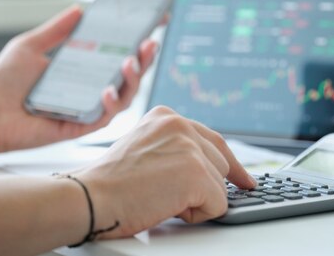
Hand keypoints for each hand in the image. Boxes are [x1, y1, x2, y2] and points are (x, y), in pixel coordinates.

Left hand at [0, 5, 157, 153]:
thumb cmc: (3, 81)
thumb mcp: (30, 46)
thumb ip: (56, 29)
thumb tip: (79, 8)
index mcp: (81, 71)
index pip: (116, 55)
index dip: (136, 42)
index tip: (153, 24)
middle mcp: (89, 90)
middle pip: (127, 76)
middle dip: (144, 60)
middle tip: (149, 42)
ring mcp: (86, 108)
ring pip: (123, 97)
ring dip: (132, 79)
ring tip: (130, 61)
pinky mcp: (80, 126)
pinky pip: (105, 117)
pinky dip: (110, 102)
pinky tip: (106, 89)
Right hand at [72, 106, 255, 237]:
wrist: (90, 197)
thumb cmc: (110, 184)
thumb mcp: (144, 150)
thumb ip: (173, 149)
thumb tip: (208, 168)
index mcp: (166, 117)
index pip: (212, 140)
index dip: (230, 164)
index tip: (244, 179)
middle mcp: (180, 124)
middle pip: (220, 164)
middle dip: (202, 186)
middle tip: (166, 195)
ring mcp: (190, 146)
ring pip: (220, 185)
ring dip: (196, 200)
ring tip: (160, 197)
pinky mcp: (196, 172)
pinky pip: (218, 204)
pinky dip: (197, 215)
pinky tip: (167, 206)